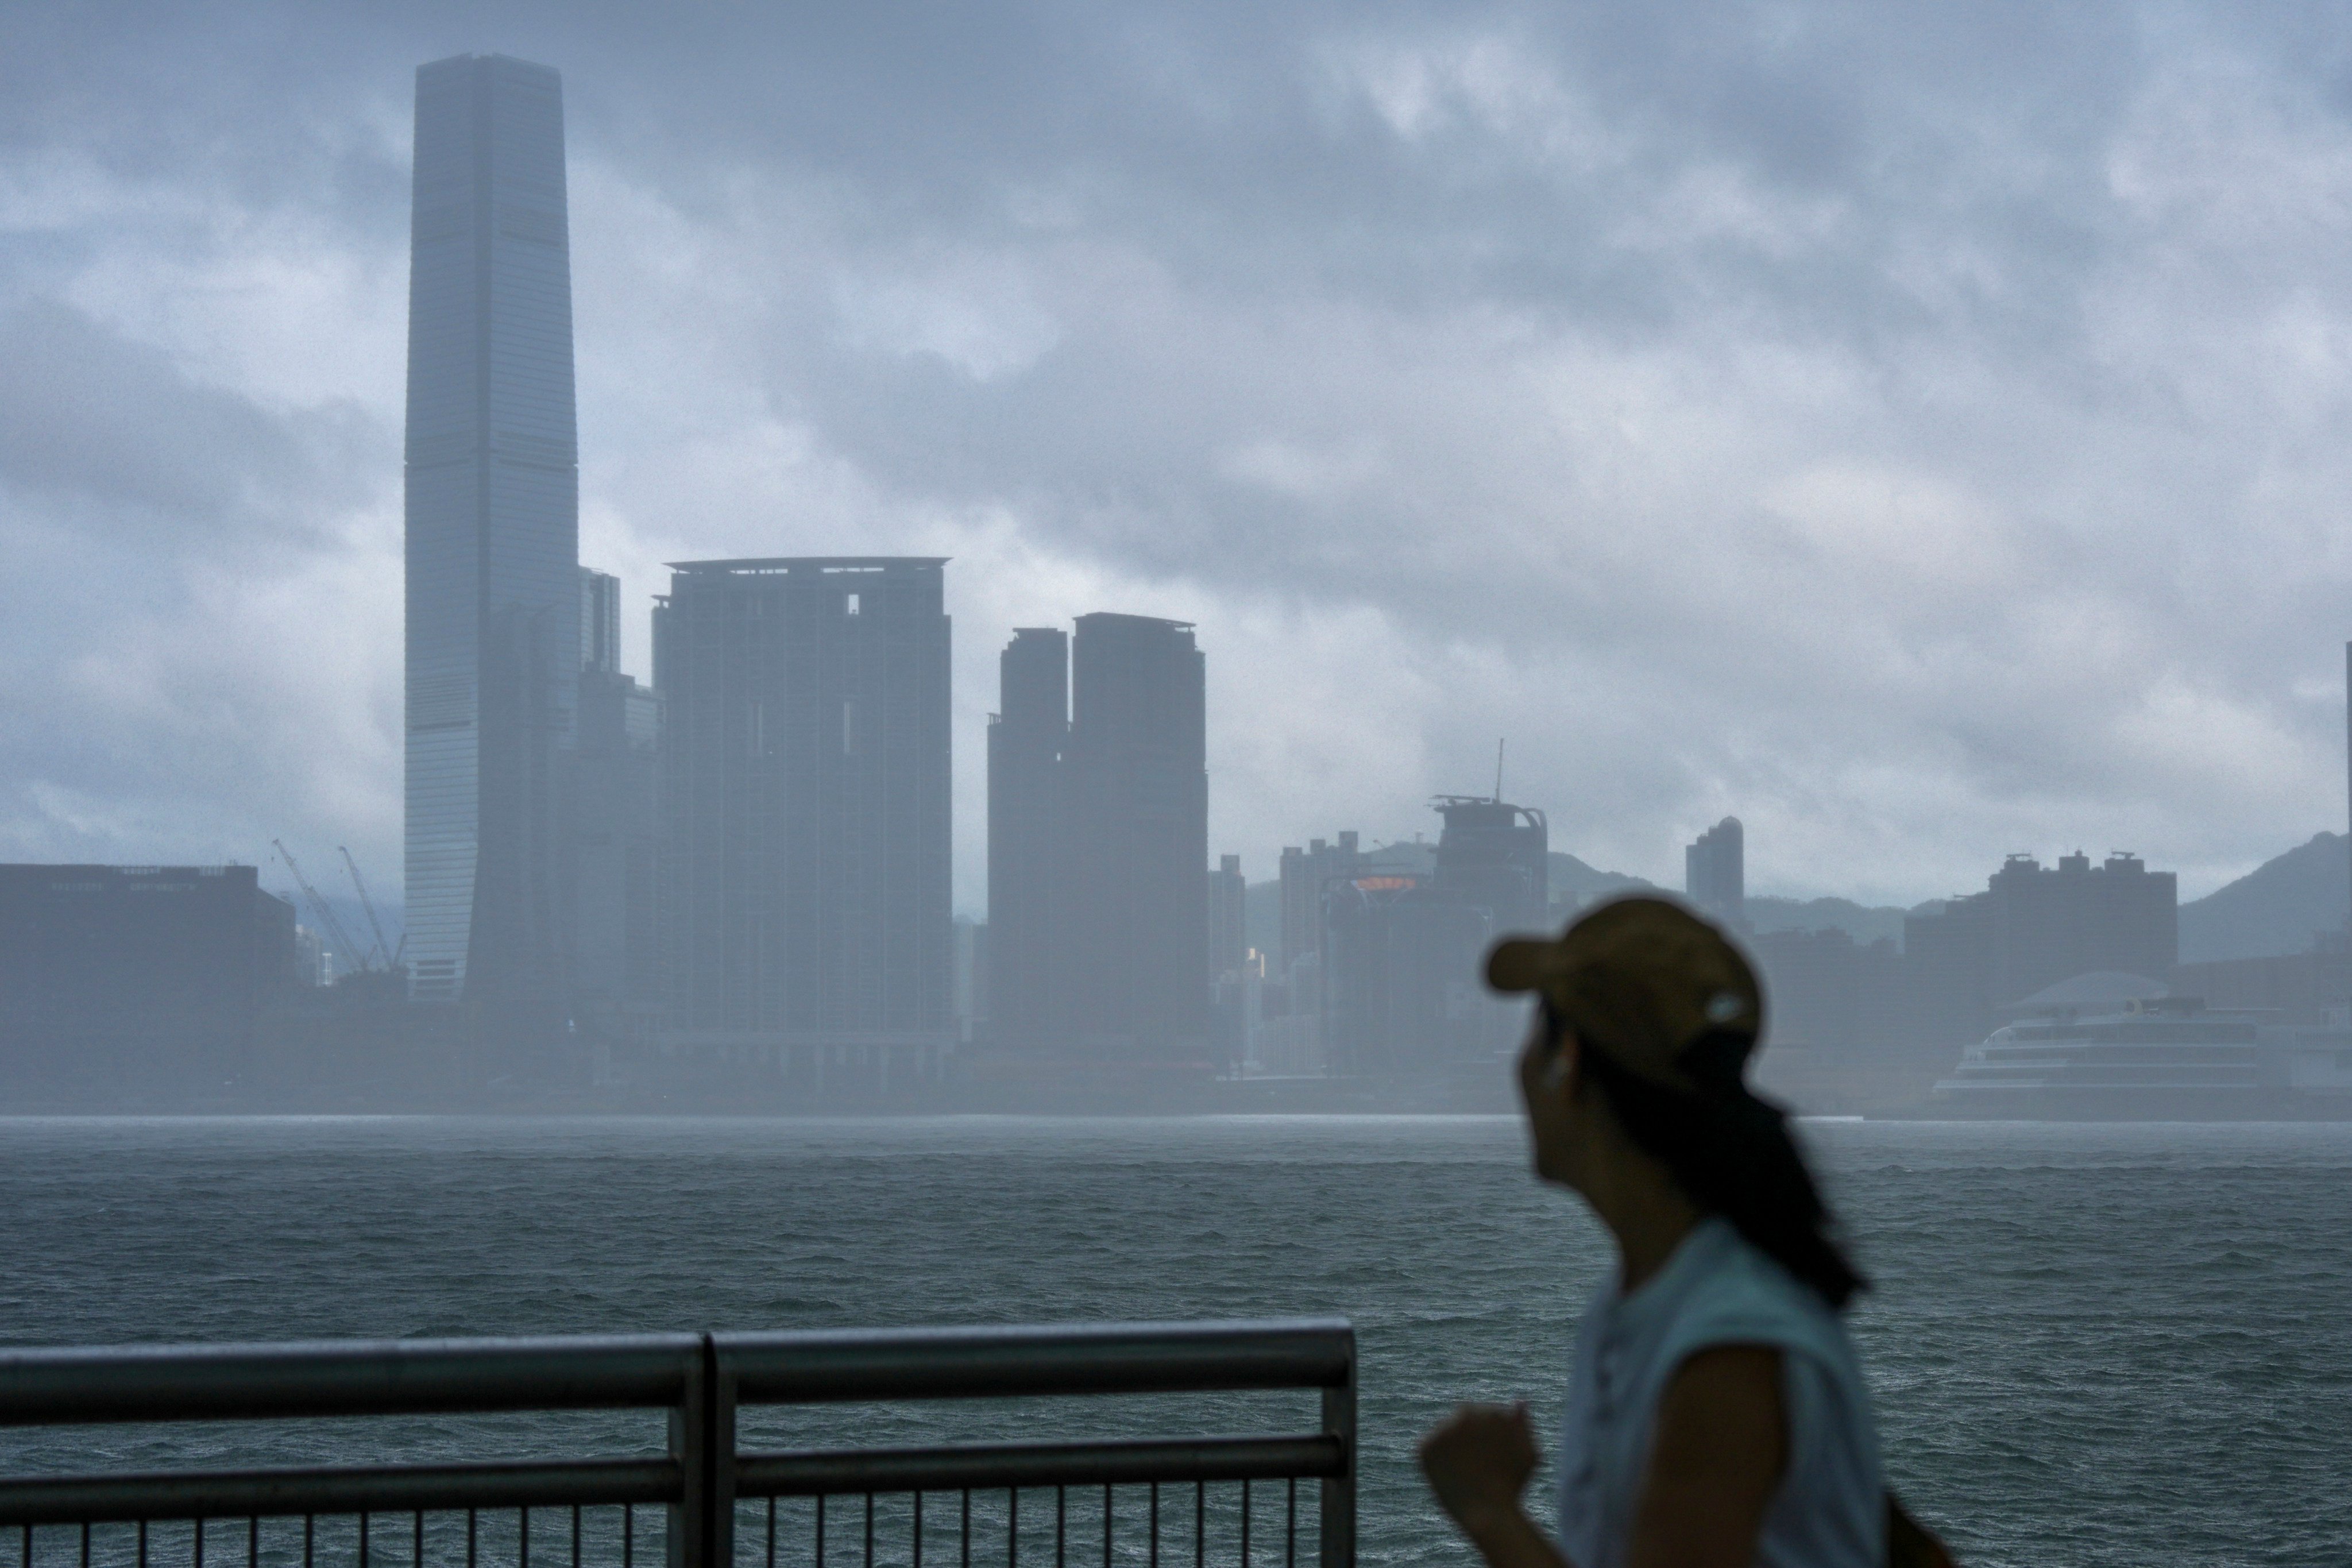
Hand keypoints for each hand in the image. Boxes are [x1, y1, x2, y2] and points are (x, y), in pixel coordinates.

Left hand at [1419, 1401, 1539, 1527]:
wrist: (1488, 1514)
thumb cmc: (1513, 1486)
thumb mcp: (1529, 1454)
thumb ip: (1523, 1425)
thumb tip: (1519, 1402)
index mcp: (1489, 1410)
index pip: (1486, 1414)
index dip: (1490, 1437)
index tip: (1493, 1457)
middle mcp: (1463, 1414)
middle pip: (1464, 1420)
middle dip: (1470, 1437)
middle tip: (1478, 1463)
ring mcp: (1442, 1430)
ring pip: (1446, 1433)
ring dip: (1453, 1446)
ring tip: (1466, 1471)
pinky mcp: (1424, 1448)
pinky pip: (1430, 1448)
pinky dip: (1438, 1460)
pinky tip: (1451, 1474)